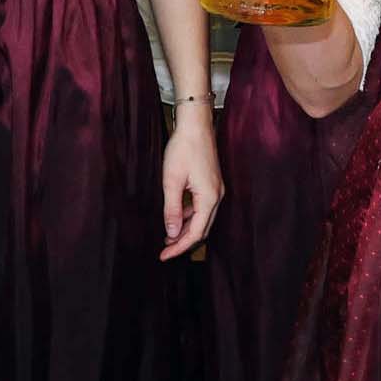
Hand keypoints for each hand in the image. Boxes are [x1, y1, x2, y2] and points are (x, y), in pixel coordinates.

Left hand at [158, 97, 223, 259]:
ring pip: (203, 219)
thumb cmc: (183, 149)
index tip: (163, 256)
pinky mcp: (212, 183)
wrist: (196, 124)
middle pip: (203, 229)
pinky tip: (176, 217)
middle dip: (184, 242)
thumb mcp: (172, 181)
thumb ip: (171, 209)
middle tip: (165, 251)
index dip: (179, 248)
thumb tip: (171, 234)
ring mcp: (216, 189)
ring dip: (186, 230)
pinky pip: (202, 208)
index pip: (196, 233)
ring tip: (168, 237)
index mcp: (209, 198)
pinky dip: (190, 217)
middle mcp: (217, 196)